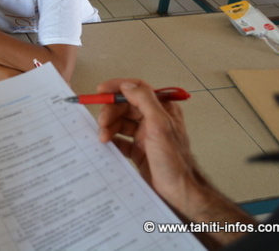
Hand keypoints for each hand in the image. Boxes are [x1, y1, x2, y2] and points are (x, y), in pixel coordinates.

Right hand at [96, 79, 201, 211]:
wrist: (178, 193)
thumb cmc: (173, 159)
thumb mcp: (160, 125)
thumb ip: (144, 101)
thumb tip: (126, 86)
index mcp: (162, 110)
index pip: (138, 89)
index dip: (118, 87)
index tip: (101, 90)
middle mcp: (154, 120)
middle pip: (126, 107)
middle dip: (111, 112)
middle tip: (101, 122)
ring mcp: (146, 136)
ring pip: (121, 123)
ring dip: (109, 127)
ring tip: (102, 137)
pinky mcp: (139, 151)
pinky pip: (120, 140)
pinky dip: (111, 139)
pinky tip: (106, 144)